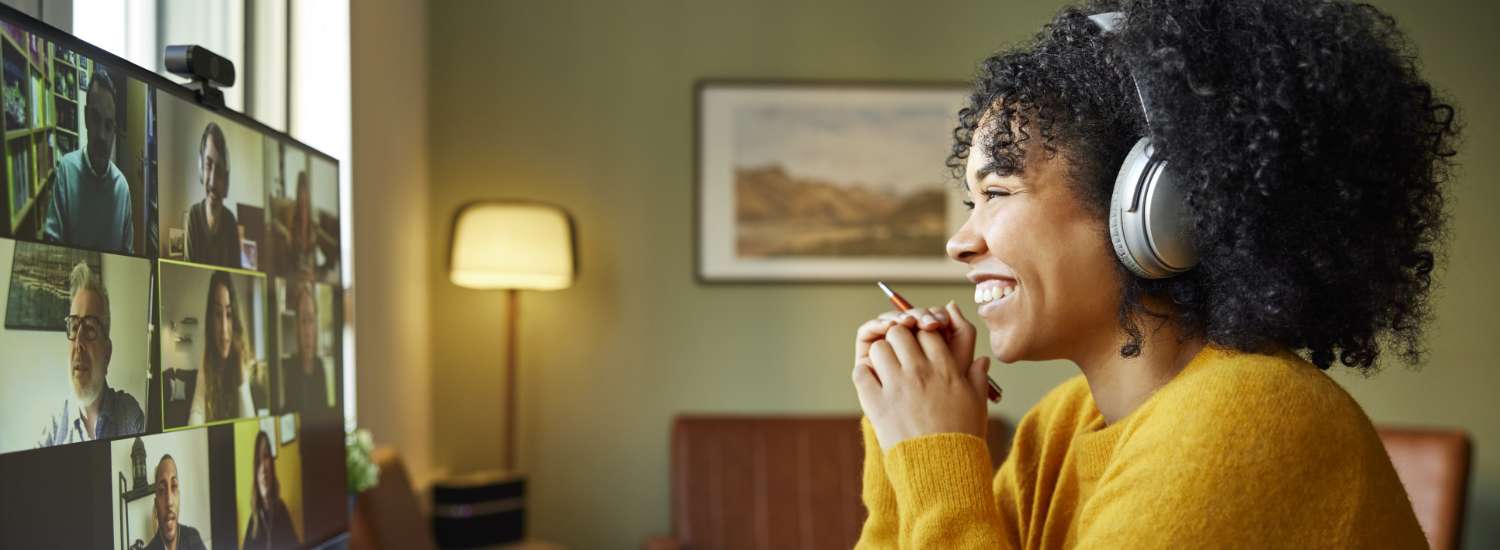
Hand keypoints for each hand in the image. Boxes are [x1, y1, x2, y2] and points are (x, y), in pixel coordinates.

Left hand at [852, 301, 990, 450]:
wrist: (941, 469)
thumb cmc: (963, 436)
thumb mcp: (977, 403)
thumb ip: (977, 377)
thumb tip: (982, 359)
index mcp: (946, 369)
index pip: (927, 333)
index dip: (922, 336)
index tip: (920, 348)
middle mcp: (920, 372)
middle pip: (900, 333)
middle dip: (898, 340)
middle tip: (899, 354)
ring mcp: (897, 386)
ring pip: (879, 348)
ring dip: (880, 355)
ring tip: (884, 369)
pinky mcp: (877, 404)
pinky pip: (861, 373)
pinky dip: (864, 374)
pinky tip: (871, 383)